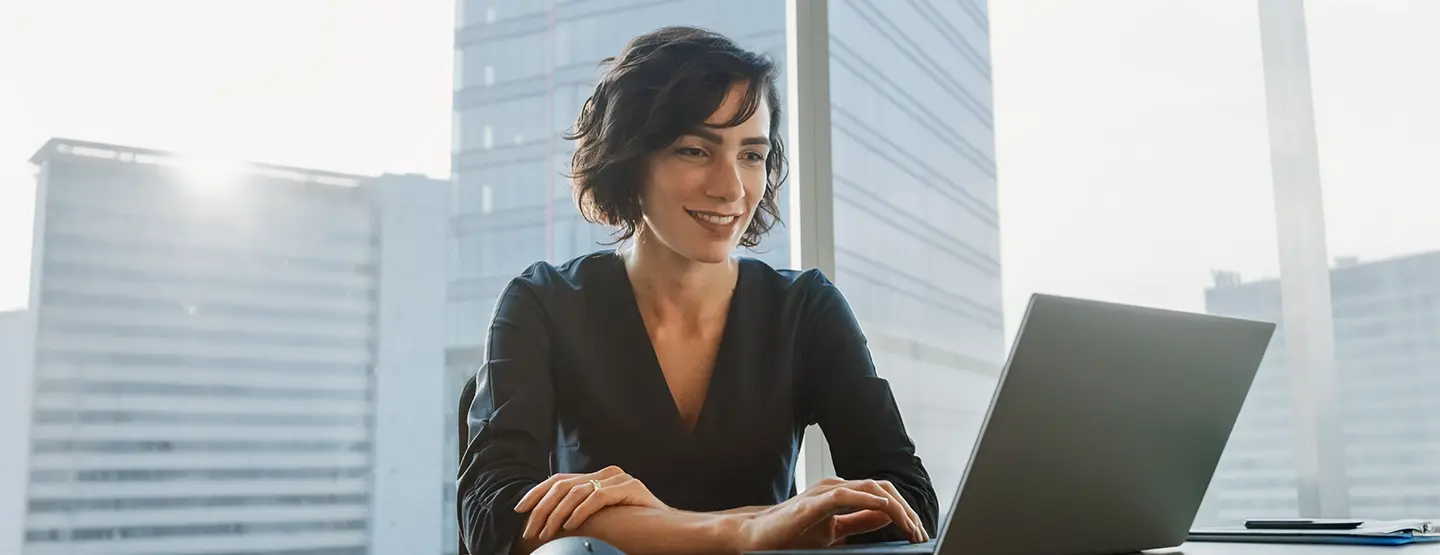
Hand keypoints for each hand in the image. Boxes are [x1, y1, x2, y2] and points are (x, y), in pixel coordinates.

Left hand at [513, 466, 668, 541]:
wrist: (664, 527)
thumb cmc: (629, 524)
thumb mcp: (598, 515)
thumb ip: (578, 509)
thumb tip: (545, 518)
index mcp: (596, 477)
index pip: (559, 479)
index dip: (537, 493)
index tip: (520, 509)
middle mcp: (606, 473)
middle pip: (564, 485)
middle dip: (542, 508)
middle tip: (531, 529)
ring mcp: (619, 478)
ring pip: (577, 492)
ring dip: (557, 514)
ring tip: (548, 532)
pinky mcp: (630, 487)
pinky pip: (598, 497)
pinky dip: (581, 512)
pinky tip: (570, 525)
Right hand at [738, 478, 927, 549]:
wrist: (756, 536)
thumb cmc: (792, 533)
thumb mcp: (834, 530)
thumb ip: (859, 521)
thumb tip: (887, 516)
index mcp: (843, 493)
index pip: (882, 496)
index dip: (904, 511)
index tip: (917, 533)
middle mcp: (836, 487)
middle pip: (882, 489)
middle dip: (905, 510)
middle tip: (919, 532)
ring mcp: (824, 492)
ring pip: (869, 489)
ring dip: (894, 507)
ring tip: (908, 525)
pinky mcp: (812, 503)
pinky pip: (845, 496)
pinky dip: (867, 500)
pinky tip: (884, 508)